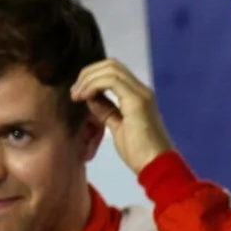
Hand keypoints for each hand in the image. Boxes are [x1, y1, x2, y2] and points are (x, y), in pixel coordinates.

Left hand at [71, 59, 174, 174]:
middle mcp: (141, 90)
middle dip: (88, 73)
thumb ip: (106, 110)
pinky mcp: (137, 100)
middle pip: (111, 64)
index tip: (77, 94)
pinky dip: (94, 85)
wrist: (156, 165)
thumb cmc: (139, 153)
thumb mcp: (117, 127)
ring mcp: (140, 93)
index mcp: (137, 95)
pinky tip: (84, 97)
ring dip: (88, 79)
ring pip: (110, 68)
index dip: (91, 77)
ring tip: (76, 95)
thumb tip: (91, 98)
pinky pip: (111, 81)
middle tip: (74, 92)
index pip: (113, 71)